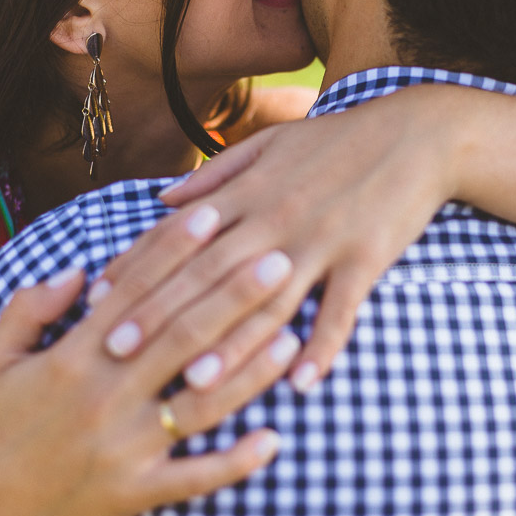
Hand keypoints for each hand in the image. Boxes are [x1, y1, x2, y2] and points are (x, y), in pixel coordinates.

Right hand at [0, 244, 297, 515]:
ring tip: (292, 337)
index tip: (213, 216)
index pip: (134, 293)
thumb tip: (80, 270)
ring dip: (250, 371)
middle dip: (234, 296)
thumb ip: (29, 308)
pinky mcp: (138, 491)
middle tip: (280, 259)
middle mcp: (105, 397)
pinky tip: (274, 440)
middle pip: (181, 338)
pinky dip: (235, 462)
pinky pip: (195, 477)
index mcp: (73, 359)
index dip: (174, 251)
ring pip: (199, 403)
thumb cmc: (1, 431)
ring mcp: (126, 446)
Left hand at [95, 84, 464, 396]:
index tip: (99, 303)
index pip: (182, 235)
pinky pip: (342, 308)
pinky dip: (324, 344)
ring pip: (269, 298)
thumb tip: (162, 201)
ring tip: (196, 381)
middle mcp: (277, 216)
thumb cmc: (338, 141)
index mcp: (250, 190)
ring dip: (233, 342)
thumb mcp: (272, 143)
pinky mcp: (366, 257)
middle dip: (162, 313)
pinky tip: (302, 382)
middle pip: (211, 273)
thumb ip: (215, 174)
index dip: (139, 269)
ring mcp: (322, 238)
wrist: (417, 133)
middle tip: (119, 353)